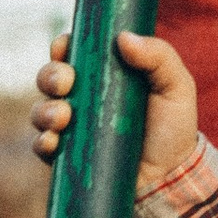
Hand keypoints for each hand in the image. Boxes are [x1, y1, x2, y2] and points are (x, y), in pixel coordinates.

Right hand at [28, 28, 203, 190]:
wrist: (170, 179)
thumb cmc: (173, 128)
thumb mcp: (176, 87)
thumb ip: (159, 57)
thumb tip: (123, 38)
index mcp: (104, 74)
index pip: (74, 52)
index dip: (63, 46)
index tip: (65, 47)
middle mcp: (82, 97)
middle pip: (50, 77)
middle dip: (50, 76)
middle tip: (66, 83)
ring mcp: (71, 127)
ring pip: (42, 110)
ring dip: (45, 110)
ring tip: (62, 117)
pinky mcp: (66, 157)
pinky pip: (41, 146)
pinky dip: (42, 142)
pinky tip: (53, 142)